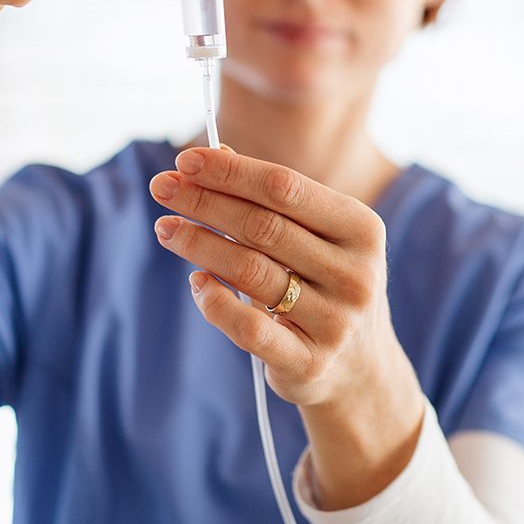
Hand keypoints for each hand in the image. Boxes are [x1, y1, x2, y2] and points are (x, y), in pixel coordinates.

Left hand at [150, 146, 426, 507]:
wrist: (361, 370)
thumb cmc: (327, 286)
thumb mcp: (316, 238)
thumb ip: (272, 200)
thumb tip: (216, 154)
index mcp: (361, 230)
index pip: (286, 188)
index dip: (232, 172)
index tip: (185, 160)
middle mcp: (355, 274)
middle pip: (263, 226)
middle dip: (205, 202)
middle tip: (161, 188)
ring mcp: (335, 322)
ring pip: (251, 272)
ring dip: (199, 245)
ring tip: (166, 228)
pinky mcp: (308, 363)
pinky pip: (250, 328)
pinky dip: (215, 301)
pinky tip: (196, 282)